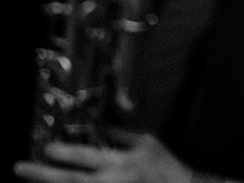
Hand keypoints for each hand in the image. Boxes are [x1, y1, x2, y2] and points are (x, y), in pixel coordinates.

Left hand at [14, 133, 193, 182]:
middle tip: (21, 168)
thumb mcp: (146, 144)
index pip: (89, 157)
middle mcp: (112, 182)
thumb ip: (121, 136)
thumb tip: (99, 126)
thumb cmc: (164, 167)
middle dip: (43, 175)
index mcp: (122, 163)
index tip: (46, 149)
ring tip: (30, 182)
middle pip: (71, 181)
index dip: (66, 153)